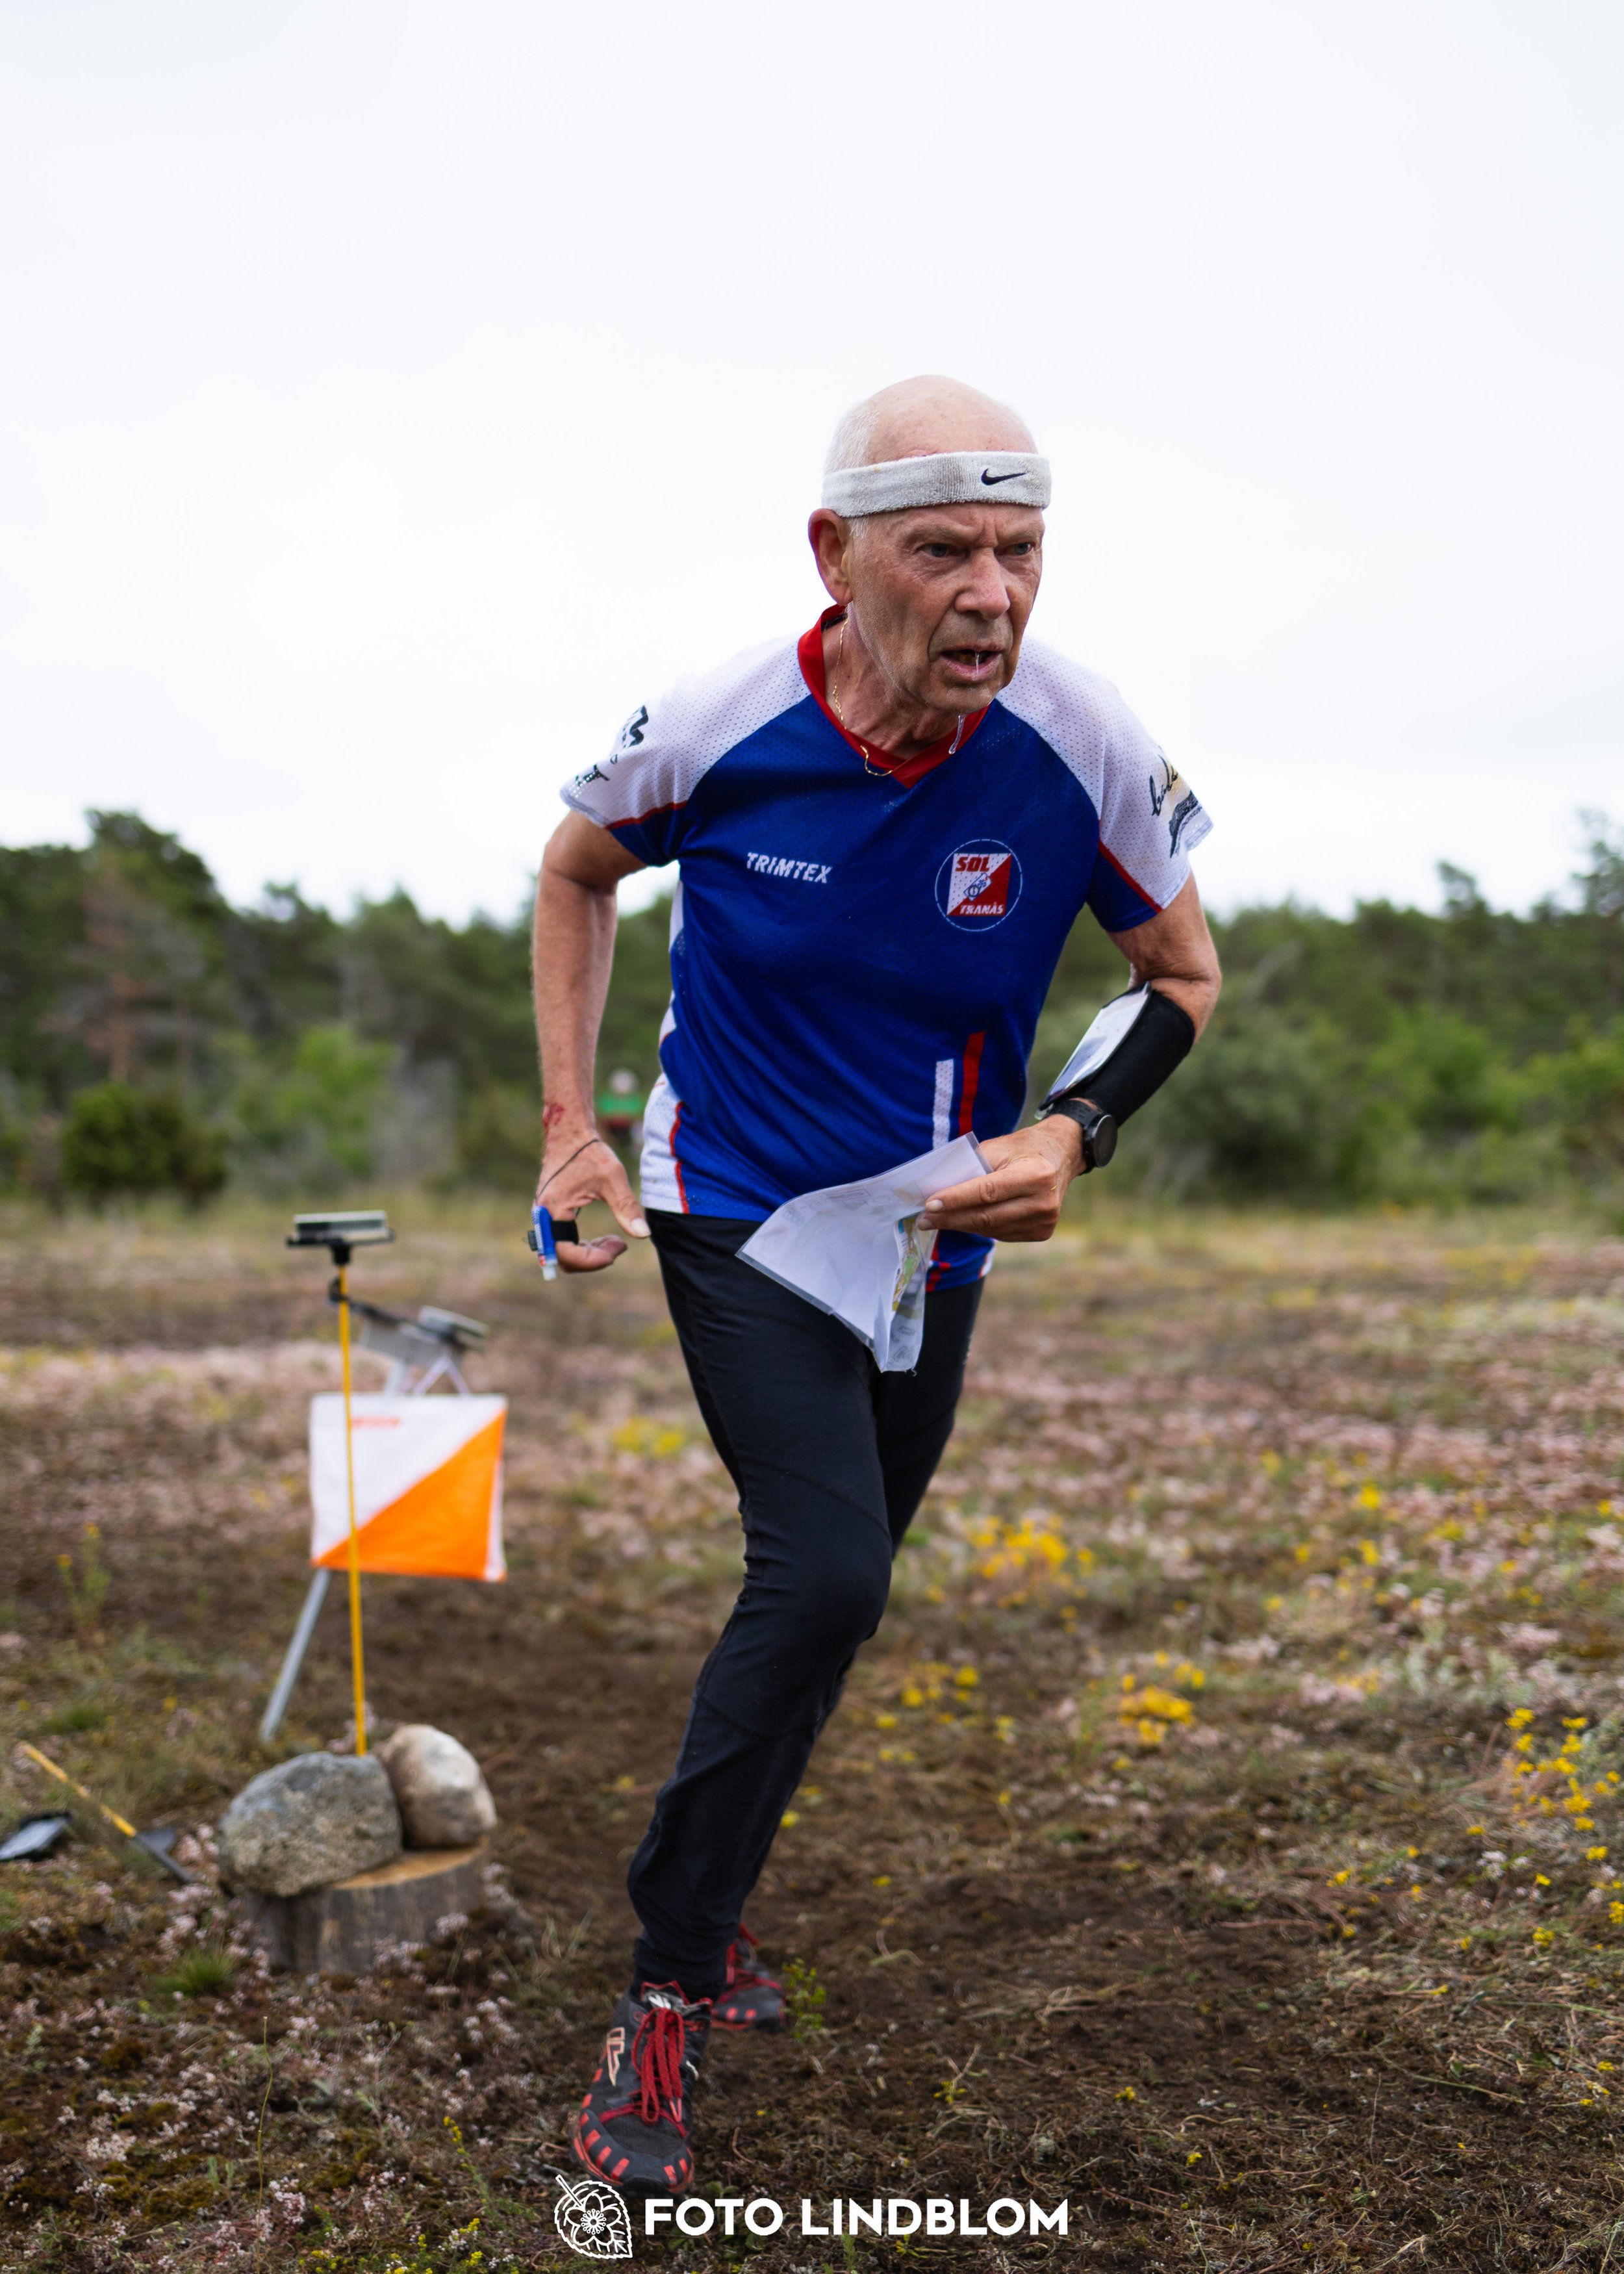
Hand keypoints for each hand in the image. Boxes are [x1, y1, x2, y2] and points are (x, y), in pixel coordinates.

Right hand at [535, 1127, 650, 1273]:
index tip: (619, 1249)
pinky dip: (583, 1246)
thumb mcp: (613, 1178)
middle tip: (620, 1245)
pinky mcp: (550, 1215)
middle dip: (594, 1258)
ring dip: (590, 1254)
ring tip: (616, 1241)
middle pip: (564, 1259)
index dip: (593, 1261)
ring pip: (564, 1253)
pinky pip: (563, 1242)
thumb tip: (643, 1234)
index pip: (567, 1254)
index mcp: (553, 1210)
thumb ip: (626, 1207)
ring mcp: (544, 1217)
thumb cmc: (589, 1152)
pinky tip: (603, 1238)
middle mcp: (543, 1217)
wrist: (570, 1134)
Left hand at [920, 1117, 1084, 1242]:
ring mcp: (1045, 1221)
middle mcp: (1043, 1202)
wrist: (1062, 1155)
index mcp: (1035, 1175)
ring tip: (937, 1220)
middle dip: (950, 1218)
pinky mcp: (1041, 1232)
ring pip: (990, 1229)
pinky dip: (979, 1227)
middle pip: (986, 1216)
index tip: (929, 1204)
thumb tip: (939, 1191)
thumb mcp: (999, 1147)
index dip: (956, 1199)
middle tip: (924, 1219)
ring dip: (960, 1225)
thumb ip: (972, 1168)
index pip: (987, 1192)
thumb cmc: (1025, 1148)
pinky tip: (963, 1221)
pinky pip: (1000, 1233)